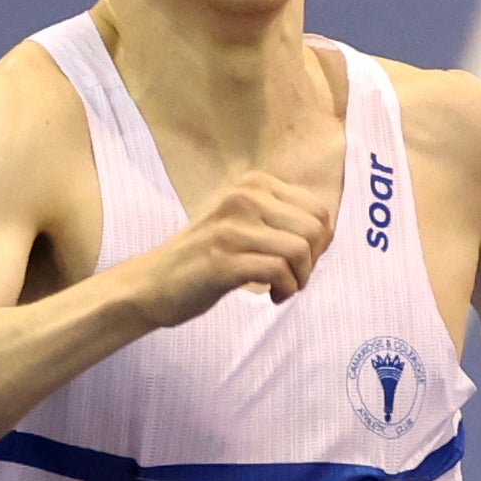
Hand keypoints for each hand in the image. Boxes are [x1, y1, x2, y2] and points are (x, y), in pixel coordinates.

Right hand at [138, 162, 329, 323]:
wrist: (154, 281)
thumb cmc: (206, 255)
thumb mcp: (244, 221)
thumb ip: (281, 218)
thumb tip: (326, 232)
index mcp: (253, 185)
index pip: (318, 210)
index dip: (319, 242)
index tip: (298, 260)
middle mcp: (244, 198)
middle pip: (315, 230)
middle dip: (313, 261)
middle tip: (291, 277)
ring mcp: (232, 228)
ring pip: (300, 250)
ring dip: (300, 278)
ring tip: (282, 288)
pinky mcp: (224, 260)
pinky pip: (279, 271)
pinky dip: (285, 290)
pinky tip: (271, 295)